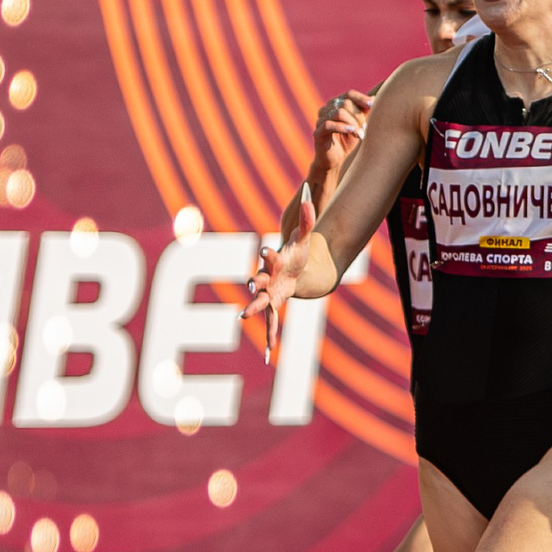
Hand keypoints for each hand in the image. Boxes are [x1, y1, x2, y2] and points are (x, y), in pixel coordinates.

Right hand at [243, 190, 318, 364]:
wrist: (293, 271)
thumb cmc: (296, 254)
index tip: (265, 250)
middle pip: (260, 281)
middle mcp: (267, 279)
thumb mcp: (304, 238)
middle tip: (252, 285)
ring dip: (254, 310)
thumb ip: (306, 220)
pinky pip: (271, 324)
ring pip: (260, 304)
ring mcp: (268, 295)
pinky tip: (269, 355)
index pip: (271, 257)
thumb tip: (308, 197)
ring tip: (244, 316)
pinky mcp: (273, 307)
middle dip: (256, 284)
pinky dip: (270, 338)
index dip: (268, 254)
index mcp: (274, 262)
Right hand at [313, 90, 371, 178]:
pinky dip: (343, 127)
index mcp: (335, 104)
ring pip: (338, 113)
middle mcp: (326, 109)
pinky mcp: (318, 133)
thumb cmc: (348, 140)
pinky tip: (352, 132)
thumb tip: (375, 98)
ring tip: (360, 134)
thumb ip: (365, 112)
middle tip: (364, 128)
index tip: (373, 105)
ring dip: (353, 123)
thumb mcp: (359, 125)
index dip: (362, 98)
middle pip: (345, 103)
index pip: (349, 94)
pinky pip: (329, 125)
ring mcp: (320, 120)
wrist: (336, 161)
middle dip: (358, 116)